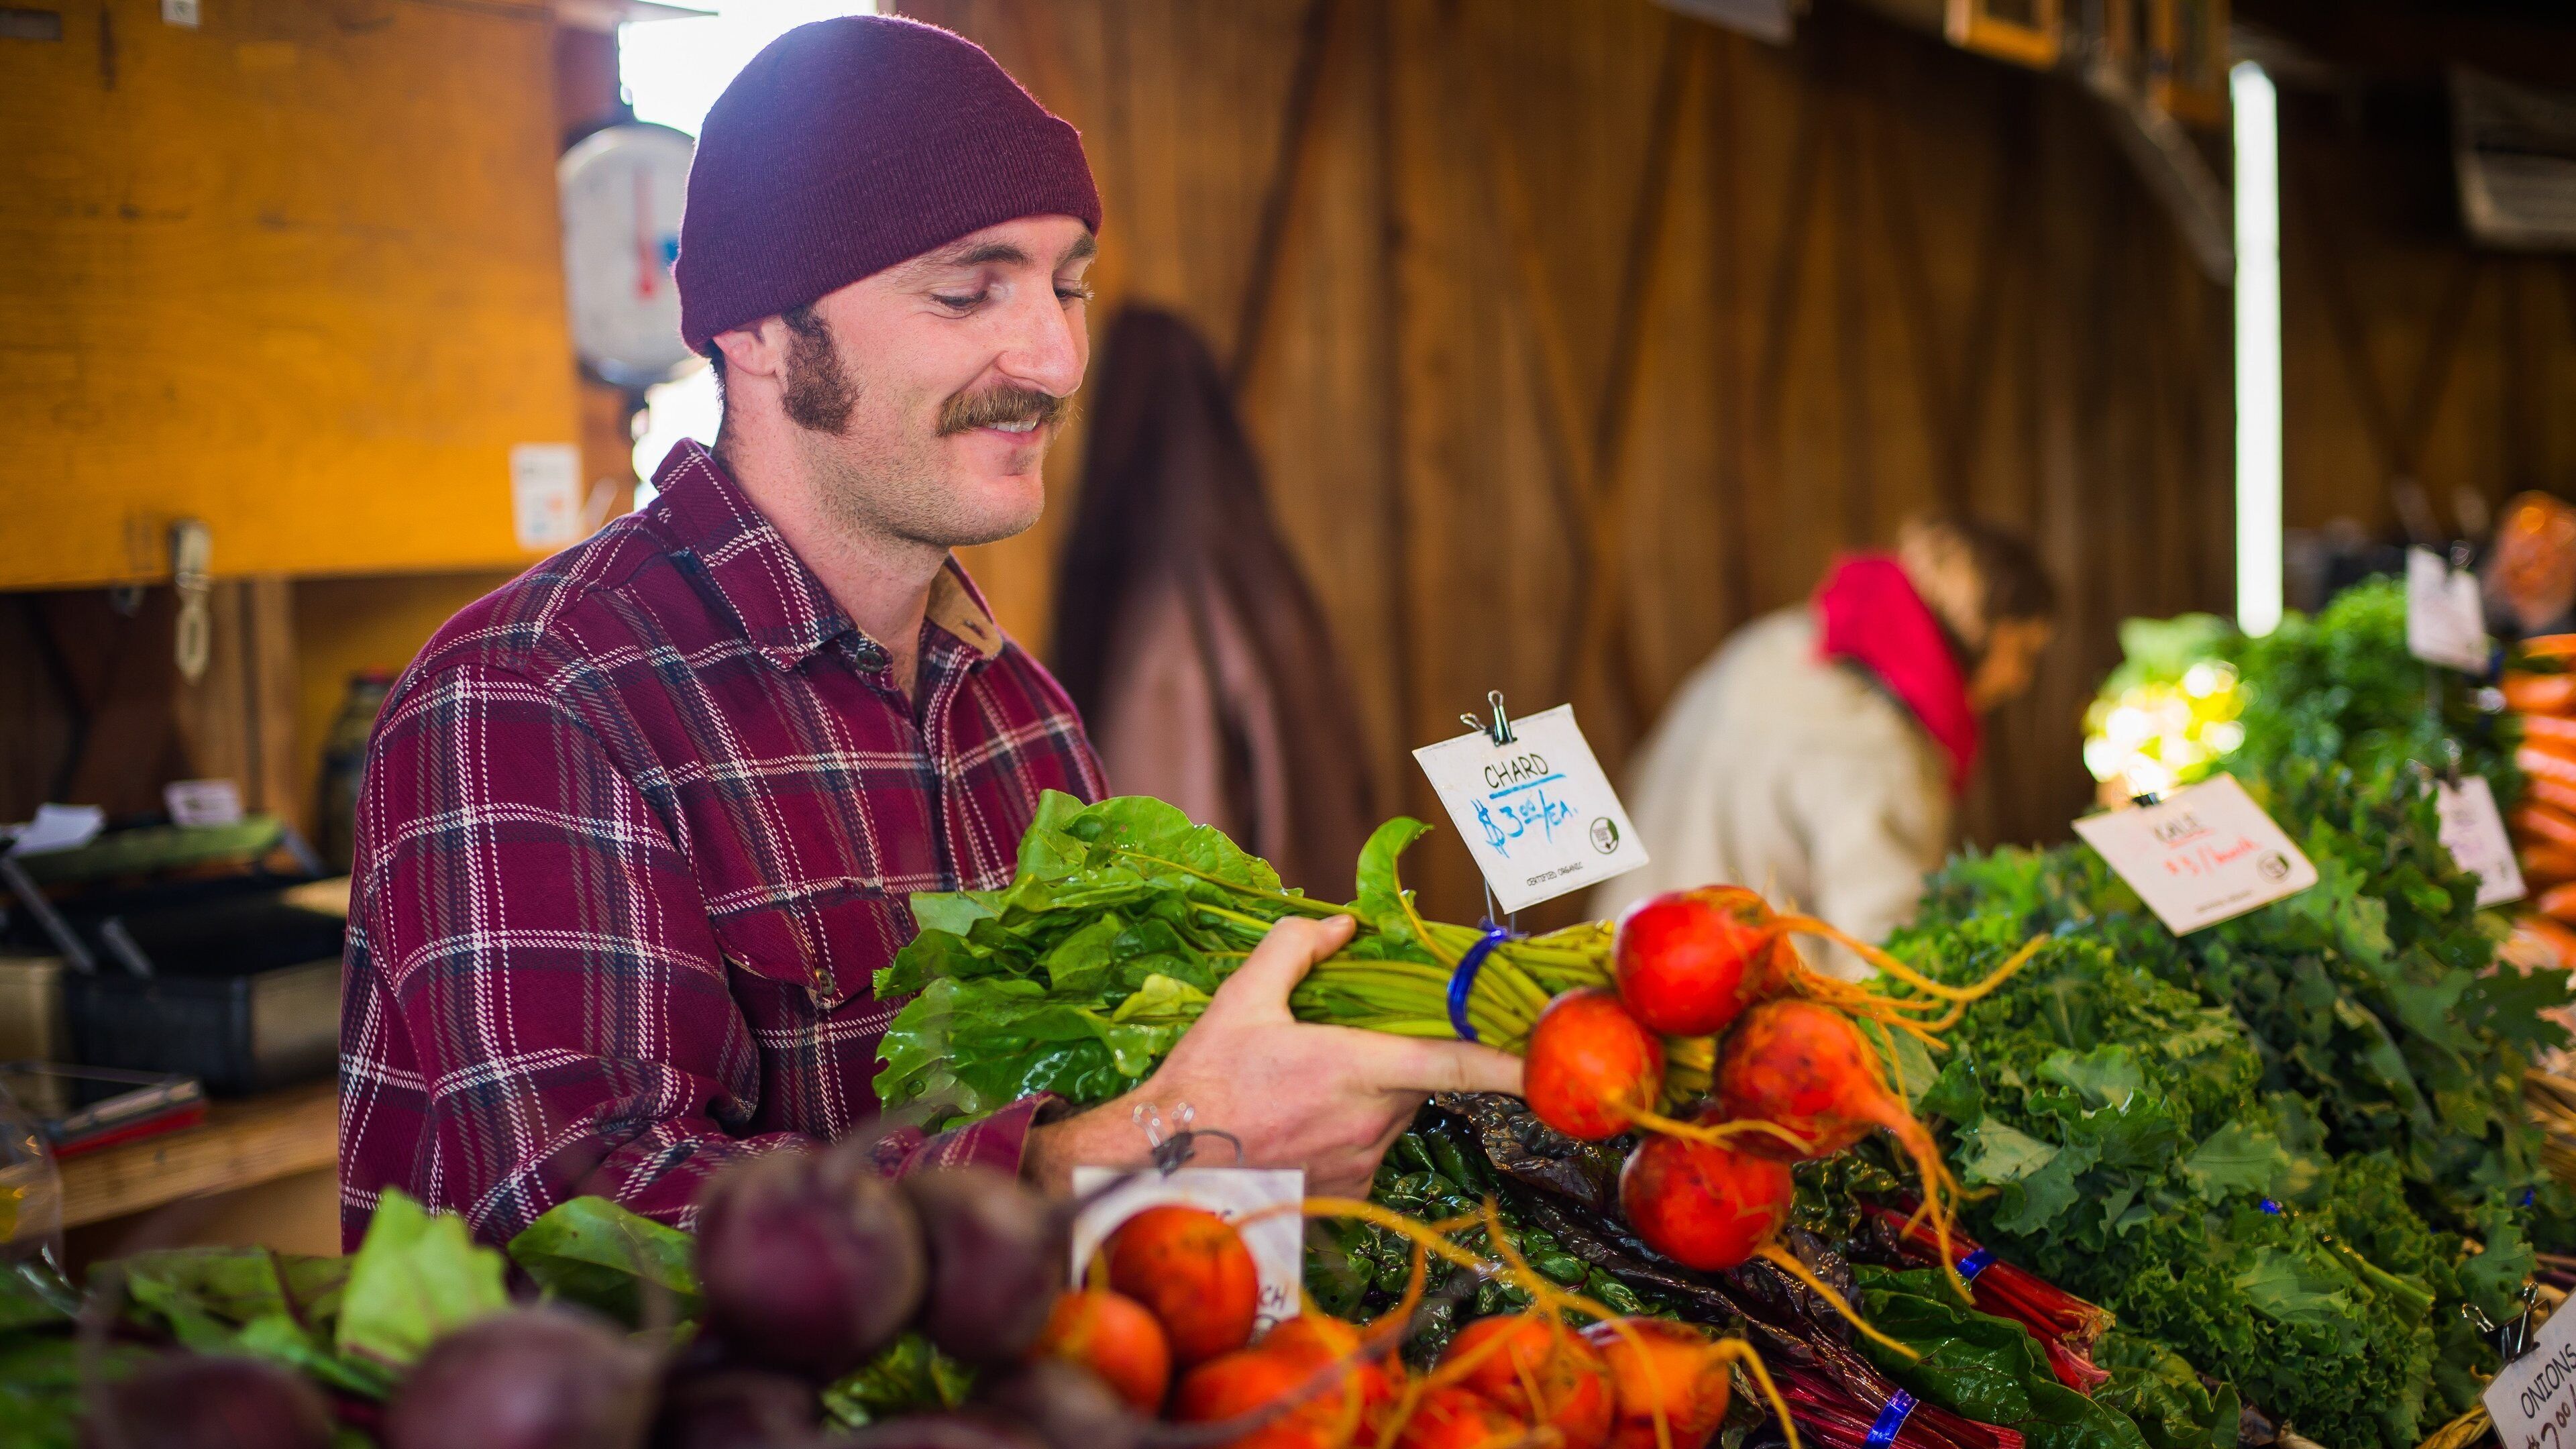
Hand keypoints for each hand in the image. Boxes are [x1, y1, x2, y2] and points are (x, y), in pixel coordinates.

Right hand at [1021, 915, 1522, 1195]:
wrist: (1162, 1165)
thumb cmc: (1204, 1081)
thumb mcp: (1242, 1000)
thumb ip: (1296, 949)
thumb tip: (1341, 924)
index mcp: (1355, 1068)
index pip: (1456, 1063)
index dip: (1511, 1061)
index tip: (1551, 1058)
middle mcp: (1369, 1122)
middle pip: (1419, 1080)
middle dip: (1401, 1058)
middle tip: (1348, 1043)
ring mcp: (1361, 1165)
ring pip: (1394, 1117)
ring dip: (1372, 1098)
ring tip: (1305, 1089)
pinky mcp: (1347, 1197)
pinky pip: (1370, 1153)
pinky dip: (1350, 1134)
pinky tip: (1298, 1128)